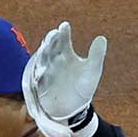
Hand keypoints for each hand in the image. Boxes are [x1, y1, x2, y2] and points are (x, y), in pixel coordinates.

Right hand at [22, 21, 106, 136]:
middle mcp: (53, 59)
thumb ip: (97, 55)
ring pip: (41, 60)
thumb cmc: (83, 87)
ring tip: (46, 48)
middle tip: (54, 34)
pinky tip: (41, 71)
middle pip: (49, 47)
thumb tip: (102, 37)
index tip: (65, 26)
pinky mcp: (38, 84)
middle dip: (50, 41)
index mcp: (65, 54)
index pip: (63, 40)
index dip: (63, 33)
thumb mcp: (92, 71)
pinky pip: (35, 78)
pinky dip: (37, 74)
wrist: (74, 109)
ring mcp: (44, 71)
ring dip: (43, 54)